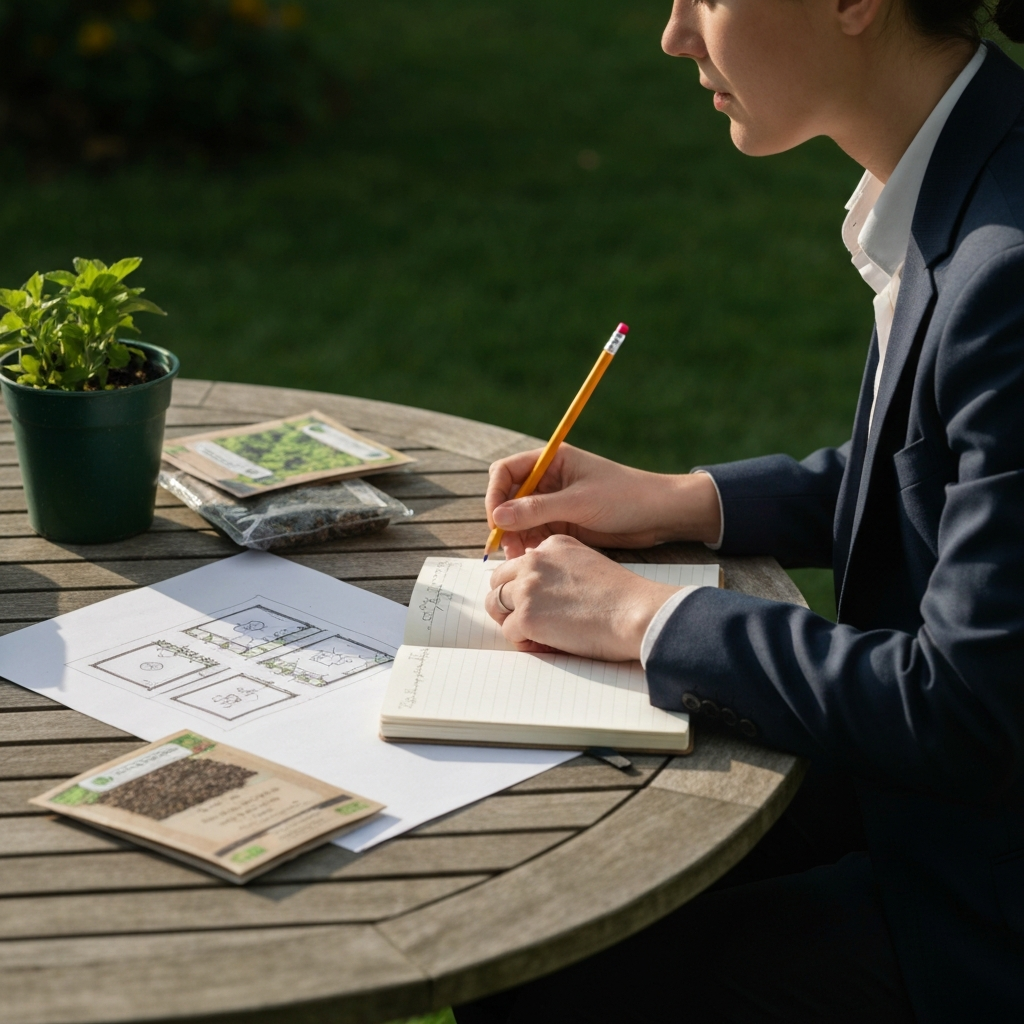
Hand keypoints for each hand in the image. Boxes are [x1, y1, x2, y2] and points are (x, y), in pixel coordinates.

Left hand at [484, 535, 681, 660]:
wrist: (638, 613)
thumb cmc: (623, 597)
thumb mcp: (587, 565)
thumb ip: (560, 570)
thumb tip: (541, 594)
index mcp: (552, 545)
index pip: (519, 564)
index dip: (524, 587)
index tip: (540, 602)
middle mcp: (535, 560)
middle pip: (498, 581)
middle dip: (508, 602)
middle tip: (529, 620)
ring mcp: (528, 587)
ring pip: (496, 605)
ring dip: (511, 621)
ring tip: (537, 633)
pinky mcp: (526, 616)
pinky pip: (509, 632)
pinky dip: (524, 642)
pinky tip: (547, 644)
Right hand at [486, 444, 720, 557]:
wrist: (660, 515)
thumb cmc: (625, 497)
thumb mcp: (578, 502)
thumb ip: (537, 509)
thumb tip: (498, 516)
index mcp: (551, 461)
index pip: (506, 471)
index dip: (495, 494)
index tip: (496, 519)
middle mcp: (549, 480)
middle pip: (509, 497)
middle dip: (504, 520)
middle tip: (505, 545)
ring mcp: (555, 503)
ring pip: (520, 519)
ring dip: (516, 536)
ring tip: (520, 556)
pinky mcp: (564, 523)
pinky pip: (536, 533)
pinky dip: (530, 544)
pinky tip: (533, 557)